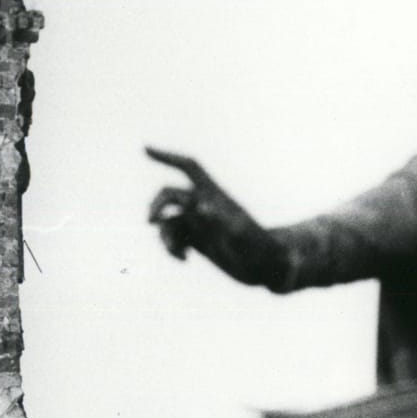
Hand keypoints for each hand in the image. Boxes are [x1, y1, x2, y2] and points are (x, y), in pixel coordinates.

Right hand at [146, 147, 291, 287]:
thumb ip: (227, 222)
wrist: (271, 267)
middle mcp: (206, 206)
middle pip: (171, 194)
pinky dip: (172, 247)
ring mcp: (201, 223)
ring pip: (169, 220)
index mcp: (217, 197)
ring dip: (165, 235)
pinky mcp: (199, 239)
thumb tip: (202, 208)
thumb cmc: (266, 252)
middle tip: (150, 222)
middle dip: (157, 205)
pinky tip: (185, 259)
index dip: (167, 157)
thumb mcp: (246, 237)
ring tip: (178, 253)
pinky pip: (174, 236)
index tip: (145, 149)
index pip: (190, 168)